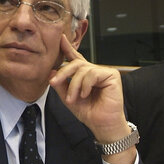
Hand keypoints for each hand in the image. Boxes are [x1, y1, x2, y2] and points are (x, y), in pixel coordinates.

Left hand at [50, 36, 135, 163]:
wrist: (102, 125)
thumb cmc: (89, 113)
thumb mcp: (69, 98)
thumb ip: (61, 85)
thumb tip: (51, 72)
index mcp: (85, 75)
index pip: (75, 59)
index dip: (68, 48)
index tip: (60, 39)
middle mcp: (95, 71)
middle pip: (76, 63)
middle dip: (63, 72)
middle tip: (54, 82)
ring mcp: (104, 72)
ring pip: (83, 69)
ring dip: (74, 85)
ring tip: (73, 99)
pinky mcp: (112, 75)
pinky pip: (93, 73)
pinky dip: (85, 85)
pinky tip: (85, 94)